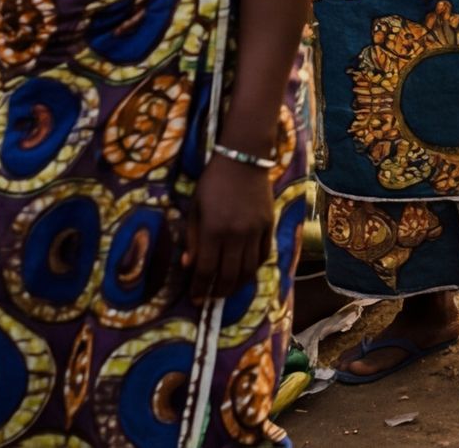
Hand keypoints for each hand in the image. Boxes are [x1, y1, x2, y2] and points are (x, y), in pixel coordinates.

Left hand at [189, 151, 275, 301]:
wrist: (244, 159)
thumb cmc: (212, 183)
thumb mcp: (194, 209)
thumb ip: (192, 239)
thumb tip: (189, 266)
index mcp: (213, 230)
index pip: (206, 270)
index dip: (200, 289)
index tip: (195, 300)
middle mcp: (236, 234)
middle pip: (229, 275)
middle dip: (218, 292)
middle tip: (211, 299)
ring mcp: (255, 231)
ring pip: (249, 269)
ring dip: (238, 285)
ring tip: (228, 290)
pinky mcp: (269, 225)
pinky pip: (263, 254)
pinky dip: (254, 267)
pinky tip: (245, 271)